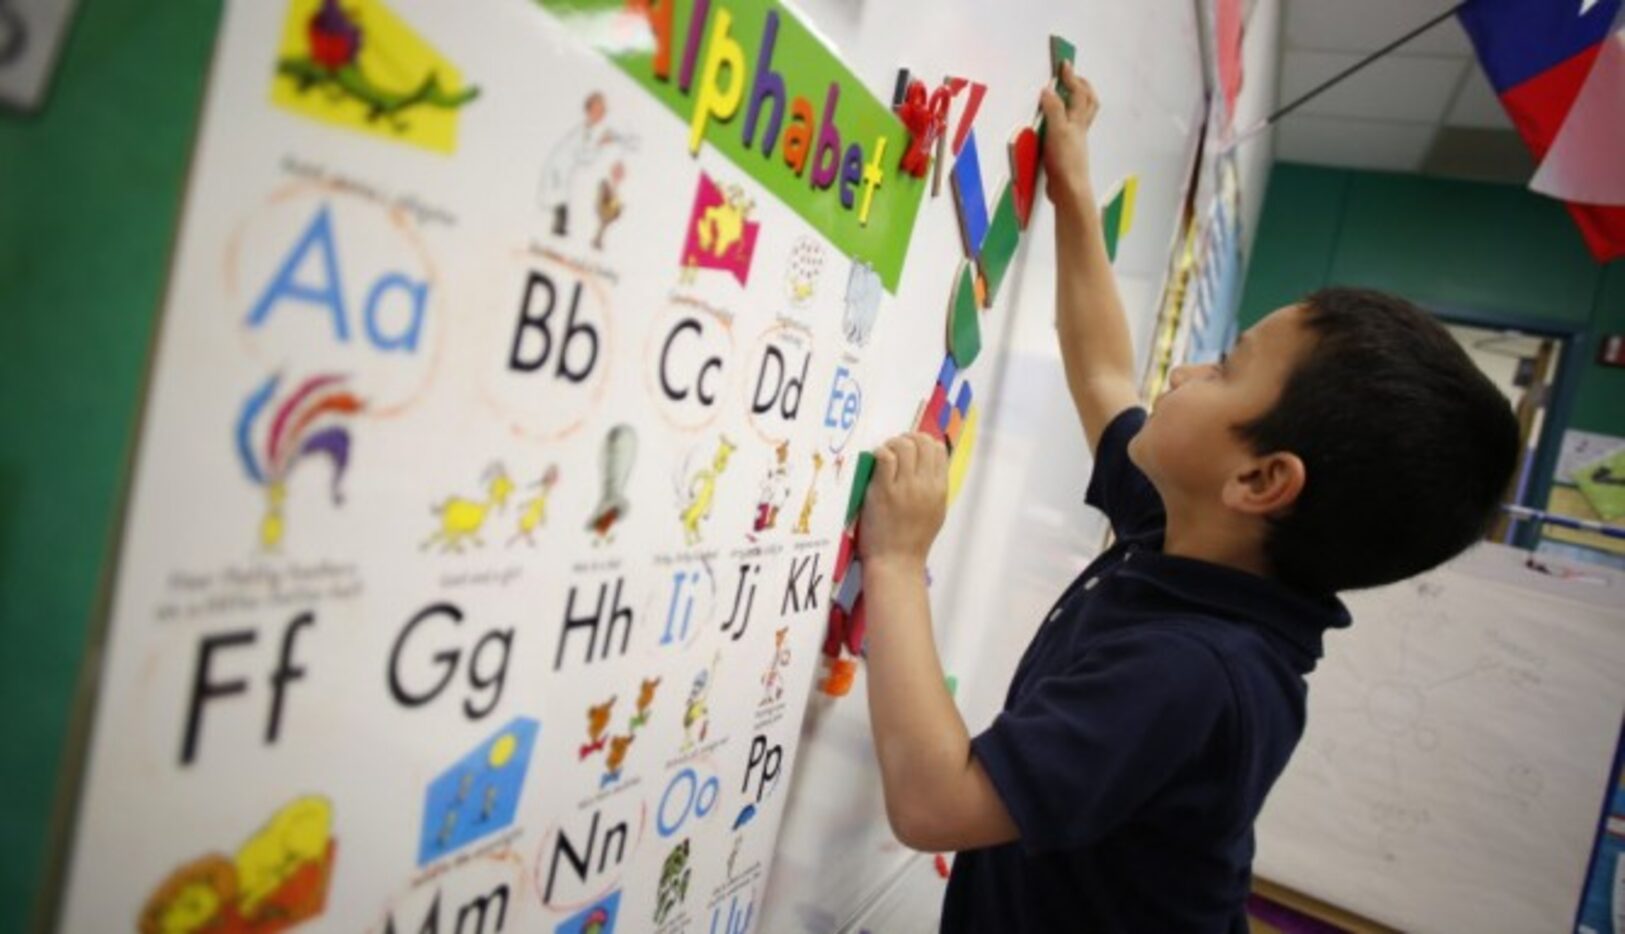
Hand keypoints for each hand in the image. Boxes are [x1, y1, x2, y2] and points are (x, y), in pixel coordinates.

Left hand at [860, 433, 948, 571]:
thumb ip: (934, 489)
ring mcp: (905, 488)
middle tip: (895, 448)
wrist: (896, 563)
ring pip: (904, 445)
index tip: (911, 449)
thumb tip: (929, 467)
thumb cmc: (913, 542)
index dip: (923, 442)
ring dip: (892, 444)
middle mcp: (926, 485)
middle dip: (907, 438)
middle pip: (922, 442)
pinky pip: (885, 457)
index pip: (938, 449)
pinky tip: (874, 462)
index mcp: (940, 489)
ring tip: (883, 455)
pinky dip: (879, 453)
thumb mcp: (936, 513)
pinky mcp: (884, 491)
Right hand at [1038, 61, 1100, 214]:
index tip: (1063, 64)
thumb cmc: (1065, 161)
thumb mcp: (1058, 131)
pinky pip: (1069, 129)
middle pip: (1088, 103)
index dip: (1071, 77)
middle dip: (1082, 87)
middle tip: (1072, 77)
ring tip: (1065, 95)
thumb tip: (1049, 90)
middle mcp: (1079, 129)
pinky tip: (1055, 123)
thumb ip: (1054, 110)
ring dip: (1076, 102)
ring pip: (1080, 116)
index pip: (1078, 93)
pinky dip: (1065, 119)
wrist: (1069, 190)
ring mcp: (1075, 141)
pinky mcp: (1067, 152)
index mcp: (1078, 121)